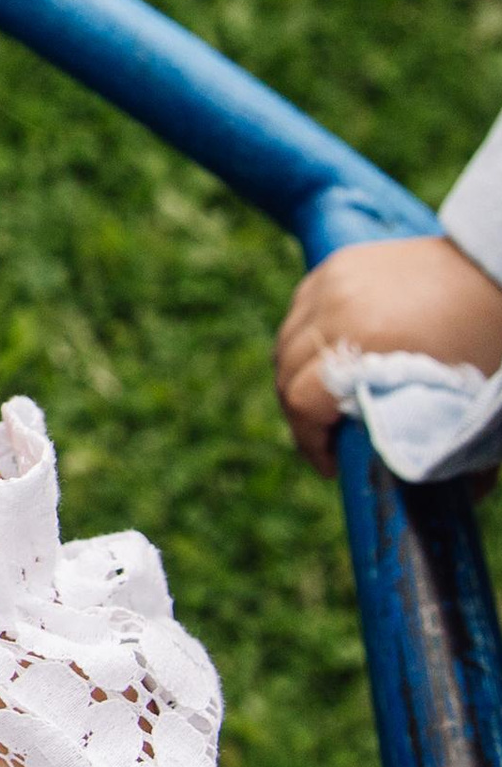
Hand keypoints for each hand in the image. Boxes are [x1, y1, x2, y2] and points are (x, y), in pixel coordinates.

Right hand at [275, 237, 501, 475]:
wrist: (500, 267)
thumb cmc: (493, 338)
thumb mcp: (471, 400)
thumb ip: (449, 448)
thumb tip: (445, 501)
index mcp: (371, 345)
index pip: (302, 401)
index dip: (310, 442)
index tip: (332, 465)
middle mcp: (339, 309)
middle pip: (286, 372)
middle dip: (301, 413)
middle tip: (329, 435)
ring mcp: (332, 282)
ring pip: (287, 342)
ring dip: (300, 374)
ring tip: (330, 395)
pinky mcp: (336, 266)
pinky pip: (300, 311)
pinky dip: (308, 338)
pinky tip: (335, 352)